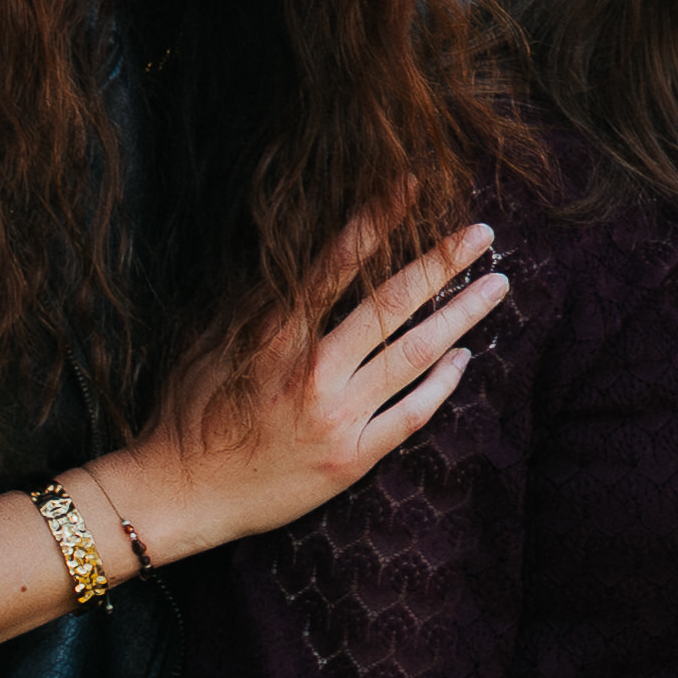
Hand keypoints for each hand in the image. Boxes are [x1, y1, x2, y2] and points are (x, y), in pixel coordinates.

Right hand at [118, 221, 507, 562]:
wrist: (182, 493)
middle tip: (483, 233)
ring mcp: (337, 416)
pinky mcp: (351, 458)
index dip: (379, 219)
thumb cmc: (189, 413)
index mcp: (274, 335)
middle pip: (391, 305)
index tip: (413, 184)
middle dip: (441, 263)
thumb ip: (256, 304)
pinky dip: (442, 384)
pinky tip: (465, 357)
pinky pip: (411, 415)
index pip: (338, 262)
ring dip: (460, 317)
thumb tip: (292, 255)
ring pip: (414, 356)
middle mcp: (312, 371)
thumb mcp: (211, 344)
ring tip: (496, 285)